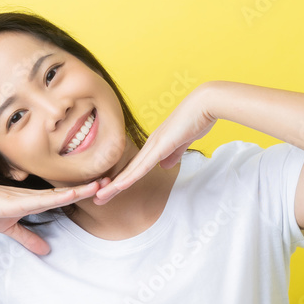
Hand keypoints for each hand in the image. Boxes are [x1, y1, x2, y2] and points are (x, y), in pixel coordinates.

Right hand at [0, 177, 111, 254]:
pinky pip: (44, 199)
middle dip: (88, 187)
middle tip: (110, 182)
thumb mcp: (10, 229)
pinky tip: (74, 194)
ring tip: (100, 185)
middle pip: (68, 192)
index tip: (99, 189)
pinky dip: (60, 197)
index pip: (64, 196)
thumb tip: (45, 251)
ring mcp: (29, 197)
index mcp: (35, 201)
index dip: (82, 193)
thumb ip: (28, 238)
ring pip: (61, 193)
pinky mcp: (19, 202)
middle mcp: (35, 196)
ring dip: (80, 190)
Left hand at [93, 84, 216, 203]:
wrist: (206, 104)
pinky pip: (143, 165)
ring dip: (114, 186)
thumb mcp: (184, 142)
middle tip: (97, 199)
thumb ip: (174, 153)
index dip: (123, 180)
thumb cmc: (198, 119)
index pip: (136, 167)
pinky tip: (118, 186)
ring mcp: (154, 144)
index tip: (111, 192)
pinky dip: (130, 177)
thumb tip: (165, 165)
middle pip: (128, 170)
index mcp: (156, 144)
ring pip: (131, 170)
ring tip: (99, 197)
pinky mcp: (161, 145)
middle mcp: (151, 144)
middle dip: (112, 186)